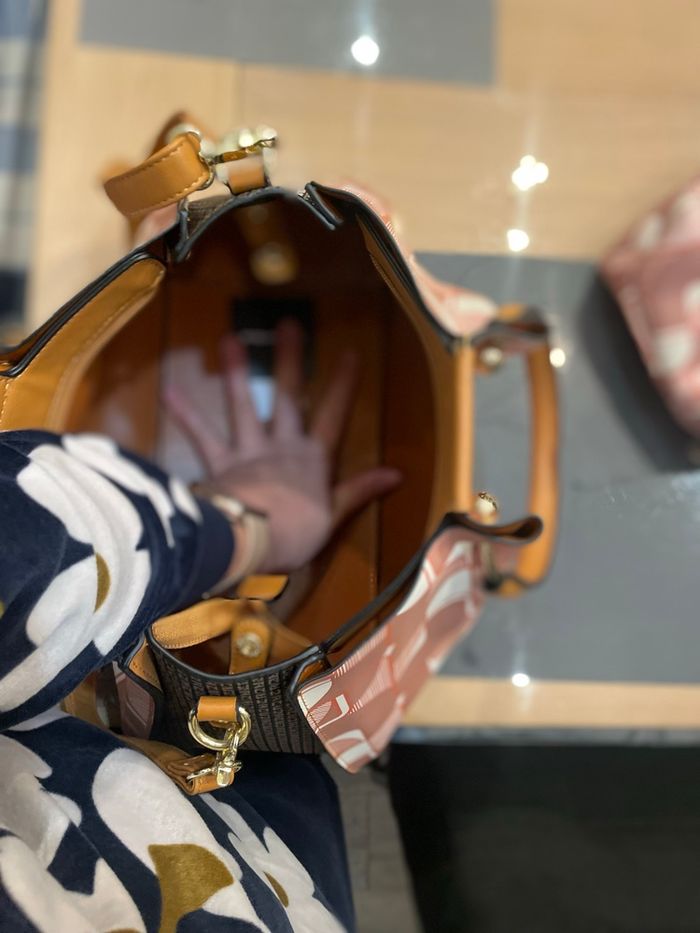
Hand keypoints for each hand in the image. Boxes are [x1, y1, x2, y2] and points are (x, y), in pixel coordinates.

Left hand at [163, 320, 400, 572]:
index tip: (349, 353)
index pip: (334, 417)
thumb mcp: (334, 516)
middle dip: (290, 362)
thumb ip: (360, 490)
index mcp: (314, 460)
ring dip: (237, 373)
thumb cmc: (296, 533)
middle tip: (287, 324)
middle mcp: (282, 447)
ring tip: (229, 339)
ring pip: (244, 406)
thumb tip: (397, 474)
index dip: (342, 386)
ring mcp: (248, 451)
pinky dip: (185, 414)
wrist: (252, 541)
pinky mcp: (219, 462)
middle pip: (289, 398)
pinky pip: (201, 436)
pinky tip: (168, 390)